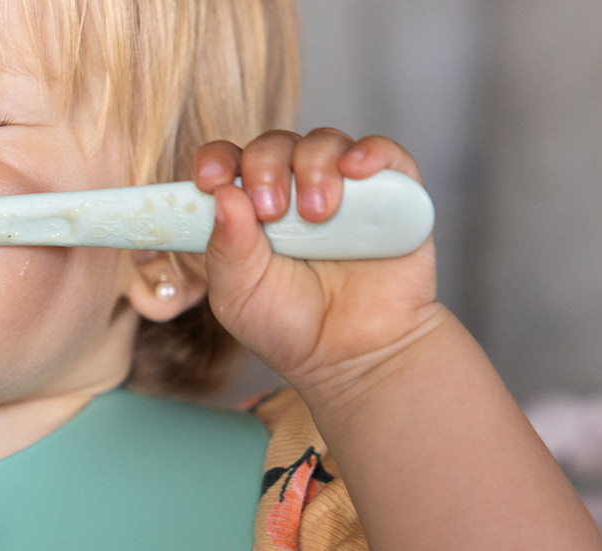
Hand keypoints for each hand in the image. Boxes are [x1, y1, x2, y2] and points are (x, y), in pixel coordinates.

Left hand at [192, 128, 448, 403]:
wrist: (356, 357)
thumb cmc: (291, 326)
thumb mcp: (240, 295)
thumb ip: (226, 249)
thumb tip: (222, 195)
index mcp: (247, 208)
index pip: (226, 163)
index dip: (215, 160)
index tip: (209, 179)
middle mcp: (293, 189)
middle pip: (273, 146)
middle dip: (265, 169)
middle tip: (271, 212)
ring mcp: (343, 188)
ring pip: (324, 143)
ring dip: (314, 168)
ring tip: (316, 215)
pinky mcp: (392, 194)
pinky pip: (385, 153)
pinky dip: (371, 152)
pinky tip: (357, 170)